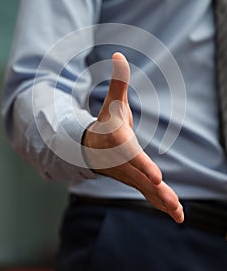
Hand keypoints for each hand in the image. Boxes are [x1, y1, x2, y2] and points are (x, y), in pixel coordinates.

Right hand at [83, 52, 183, 222]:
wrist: (92, 149)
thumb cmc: (106, 124)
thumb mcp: (113, 103)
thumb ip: (119, 82)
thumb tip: (118, 54)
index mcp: (118, 143)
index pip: (131, 154)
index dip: (142, 164)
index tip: (157, 176)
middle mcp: (123, 162)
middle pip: (140, 177)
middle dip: (156, 190)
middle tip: (173, 202)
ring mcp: (128, 174)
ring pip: (146, 190)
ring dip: (162, 201)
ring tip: (179, 214)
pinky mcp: (135, 181)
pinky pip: (148, 194)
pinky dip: (161, 205)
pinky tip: (177, 216)